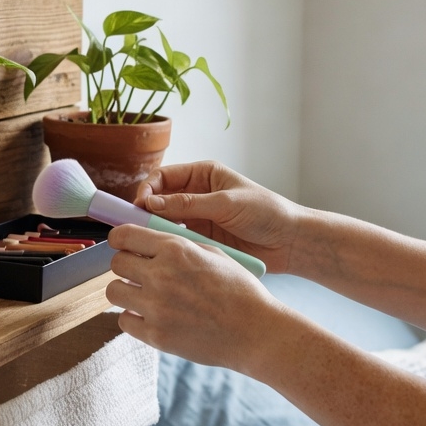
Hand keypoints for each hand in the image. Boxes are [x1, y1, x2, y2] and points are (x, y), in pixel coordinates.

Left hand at [105, 224, 284, 371]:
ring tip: (144, 296)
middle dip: (125, 266)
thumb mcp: (212, 253)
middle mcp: (161, 275)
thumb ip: (177, 246)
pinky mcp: (156, 335)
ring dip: (126, 292)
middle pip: (115, 263)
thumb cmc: (238, 291)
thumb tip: (148, 243)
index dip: (119, 240)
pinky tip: (152, 317)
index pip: (123, 236)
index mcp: (175, 249)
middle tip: (139, 274)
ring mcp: (156, 307)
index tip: (123, 246)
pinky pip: (123, 321)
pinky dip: (134, 318)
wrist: (255, 331)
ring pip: (113, 292)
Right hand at [135, 160, 302, 273]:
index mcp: (203, 175)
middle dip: (147, 210)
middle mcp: (197, 194)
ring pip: (165, 221)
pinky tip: (164, 250)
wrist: (290, 242)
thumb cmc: (266, 213)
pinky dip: (169, 243)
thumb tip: (150, 203)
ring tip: (147, 239)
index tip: (140, 205)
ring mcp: (198, 218)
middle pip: (160, 199)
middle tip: (136, 225)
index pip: (164, 176)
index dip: (148, 189)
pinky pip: (177, 239)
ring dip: (156, 228)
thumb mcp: (226, 204)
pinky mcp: (201, 239)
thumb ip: (189, 204)